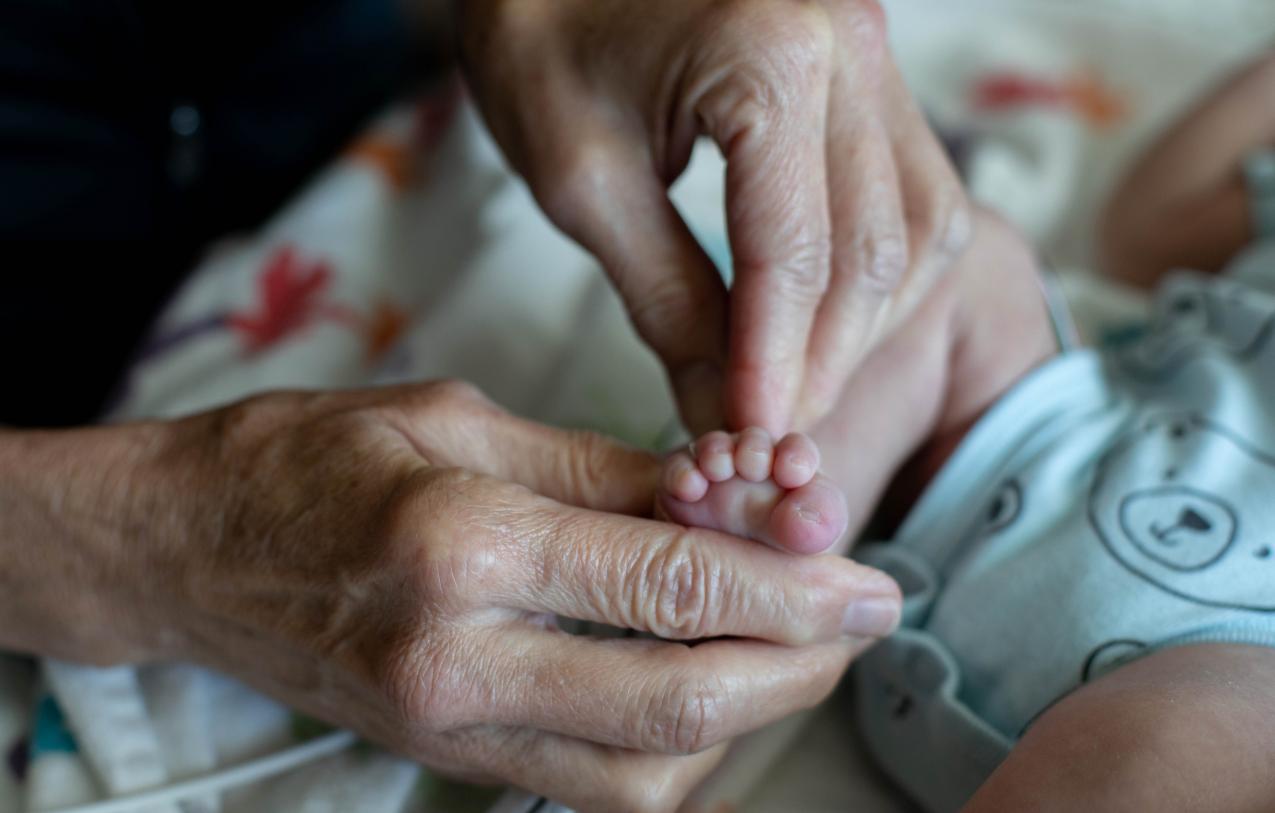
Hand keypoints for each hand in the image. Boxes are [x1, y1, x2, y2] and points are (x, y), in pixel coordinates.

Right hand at [91, 382, 898, 810]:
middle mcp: (462, 661)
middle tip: (858, 617)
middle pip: (679, 707)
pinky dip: (676, 745)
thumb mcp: (464, 420)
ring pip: (649, 774)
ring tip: (785, 641)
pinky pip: (596, 787)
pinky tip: (700, 677)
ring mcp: (452, 730)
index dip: (794, 587)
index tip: (871, 579)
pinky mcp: (450, 760)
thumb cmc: (313, 457)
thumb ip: (609, 471)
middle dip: (798, 667)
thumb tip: (736, 501)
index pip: (671, 586)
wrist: (185, 550)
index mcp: (465, 545)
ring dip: (746, 715)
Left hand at [456, 0, 969, 434]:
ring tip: (791, 383)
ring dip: (862, 325)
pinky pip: (912, 190)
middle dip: (823, 361)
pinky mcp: (871, 67)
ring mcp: (873, 47)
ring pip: (917, 228)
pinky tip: (820, 316)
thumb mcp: (583, 182)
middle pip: (875, 252)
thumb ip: (667, 303)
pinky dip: (874, 271)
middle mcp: (849, 42)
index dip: (774, 368)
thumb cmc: (541, 41)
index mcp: (768, 56)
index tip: (744, 441)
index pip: (795, 257)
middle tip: (765, 434)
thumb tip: (722, 417)